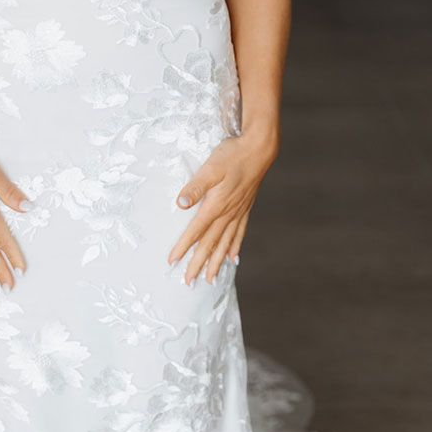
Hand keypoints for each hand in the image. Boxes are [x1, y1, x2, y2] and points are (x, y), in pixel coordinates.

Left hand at [167, 129, 277, 284]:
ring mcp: (238, 212)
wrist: (259, 149)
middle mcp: (228, 213)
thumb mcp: (211, 167)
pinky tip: (233, 258)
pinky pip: (239, 233)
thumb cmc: (232, 155)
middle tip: (189, 282)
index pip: (196, 231)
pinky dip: (235, 247)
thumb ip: (196, 186)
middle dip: (198, 263)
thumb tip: (180, 204)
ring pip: (225, 243)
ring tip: (210, 278)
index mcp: (216, 205)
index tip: (172, 262)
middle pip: (210, 244)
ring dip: (216, 261)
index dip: (184, 247)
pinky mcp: (246, 207)